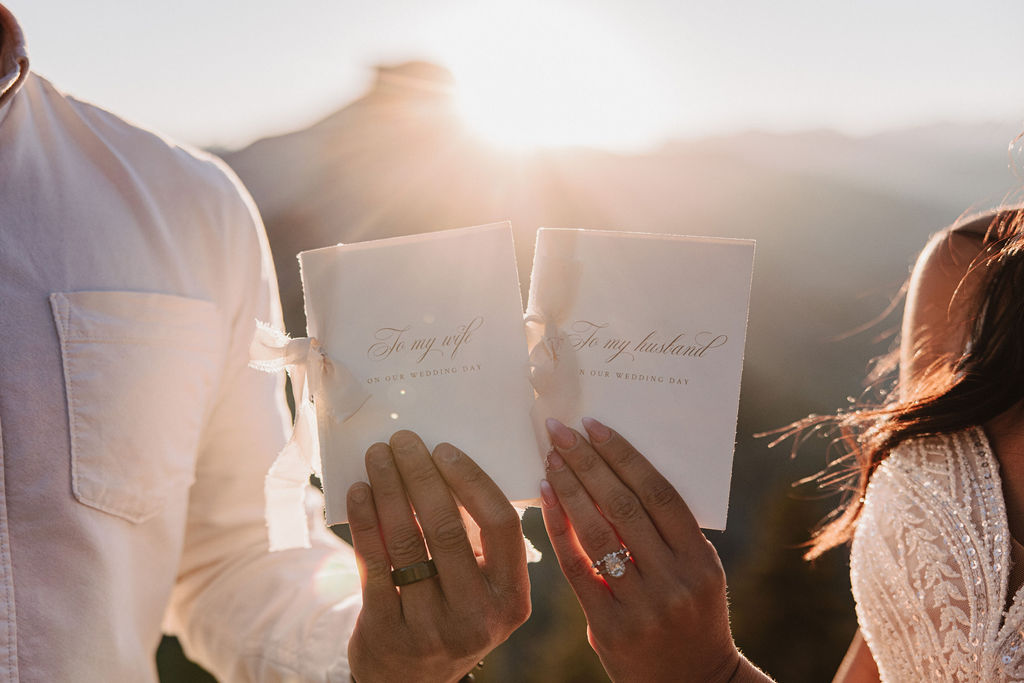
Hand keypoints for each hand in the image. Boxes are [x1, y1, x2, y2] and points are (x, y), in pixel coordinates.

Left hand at [346, 430, 530, 682]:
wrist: (410, 680)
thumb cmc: (451, 612)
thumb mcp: (481, 586)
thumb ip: (476, 537)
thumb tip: (448, 462)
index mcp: (511, 598)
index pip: (500, 525)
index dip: (472, 481)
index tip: (444, 449)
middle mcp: (477, 617)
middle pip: (448, 529)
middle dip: (422, 475)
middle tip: (403, 440)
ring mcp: (431, 629)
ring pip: (407, 543)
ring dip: (389, 490)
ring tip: (377, 456)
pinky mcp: (387, 632)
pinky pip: (374, 564)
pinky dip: (366, 521)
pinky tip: (359, 492)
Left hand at [540, 417, 768, 682]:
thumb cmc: (690, 616)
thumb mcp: (696, 573)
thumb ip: (665, 533)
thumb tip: (615, 471)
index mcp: (700, 559)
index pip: (659, 493)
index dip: (624, 456)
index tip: (595, 426)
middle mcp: (676, 580)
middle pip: (625, 506)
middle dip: (589, 462)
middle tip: (560, 431)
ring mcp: (644, 606)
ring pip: (599, 534)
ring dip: (570, 489)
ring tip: (550, 460)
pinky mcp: (611, 627)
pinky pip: (578, 568)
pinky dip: (560, 529)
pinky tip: (545, 500)